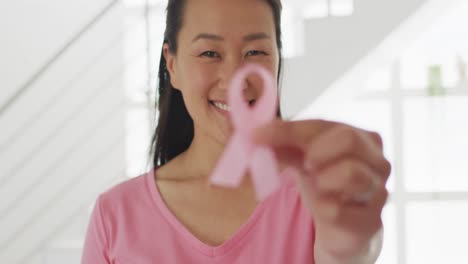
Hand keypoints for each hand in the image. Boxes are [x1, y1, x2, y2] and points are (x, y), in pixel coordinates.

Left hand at [255, 119, 390, 259]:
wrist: (342, 225)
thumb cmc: (328, 183)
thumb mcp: (305, 158)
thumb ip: (284, 144)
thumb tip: (255, 134)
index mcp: (363, 138)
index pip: (324, 125)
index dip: (289, 130)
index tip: (259, 135)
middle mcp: (378, 161)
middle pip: (349, 140)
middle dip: (317, 150)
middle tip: (306, 163)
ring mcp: (378, 191)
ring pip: (352, 173)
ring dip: (323, 179)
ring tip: (319, 185)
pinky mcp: (370, 221)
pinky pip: (339, 210)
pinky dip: (322, 208)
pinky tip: (324, 207)